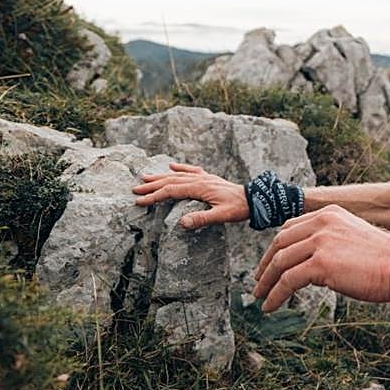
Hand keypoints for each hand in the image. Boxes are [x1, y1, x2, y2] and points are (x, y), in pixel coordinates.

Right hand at [132, 162, 248, 228]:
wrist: (255, 198)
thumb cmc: (239, 208)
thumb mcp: (221, 216)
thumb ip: (202, 219)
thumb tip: (182, 223)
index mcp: (199, 188)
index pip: (170, 191)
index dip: (154, 196)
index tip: (139, 201)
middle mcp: (199, 179)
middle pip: (170, 180)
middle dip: (151, 185)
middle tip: (134, 189)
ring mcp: (204, 177)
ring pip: (177, 175)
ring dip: (160, 176)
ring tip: (145, 177)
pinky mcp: (209, 178)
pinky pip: (191, 170)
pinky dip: (180, 168)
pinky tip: (172, 166)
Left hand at [253, 205, 389, 312]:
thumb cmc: (386, 258)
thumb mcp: (354, 237)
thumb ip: (333, 242)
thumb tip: (314, 262)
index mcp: (329, 214)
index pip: (291, 228)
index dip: (276, 247)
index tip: (270, 263)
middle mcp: (322, 224)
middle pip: (280, 243)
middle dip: (266, 264)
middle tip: (259, 282)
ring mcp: (320, 243)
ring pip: (280, 262)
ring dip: (266, 282)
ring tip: (261, 297)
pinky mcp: (321, 264)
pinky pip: (287, 281)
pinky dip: (275, 295)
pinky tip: (271, 306)